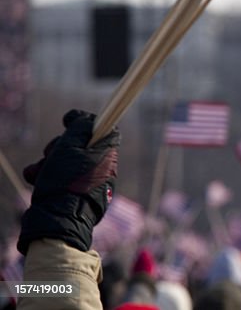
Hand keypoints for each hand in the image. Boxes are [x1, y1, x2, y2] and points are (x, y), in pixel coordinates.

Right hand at [18, 110, 119, 253]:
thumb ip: (80, 128)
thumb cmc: (66, 182)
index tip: (66, 120)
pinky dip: (46, 177)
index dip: (83, 122)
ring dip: (47, 162)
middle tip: (49, 152)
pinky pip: (61, 179)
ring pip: (65, 162)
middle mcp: (102, 168)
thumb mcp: (71, 147)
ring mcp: (89, 183)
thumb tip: (84, 117)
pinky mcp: (74, 196)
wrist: (58, 222)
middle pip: (79, 146)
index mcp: (107, 154)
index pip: (103, 129)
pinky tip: (34, 180)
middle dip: (59, 146)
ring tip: (39, 171)